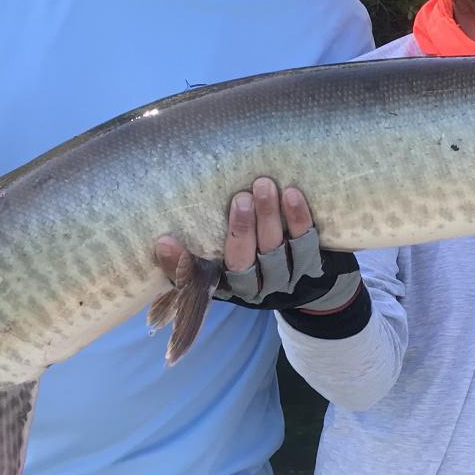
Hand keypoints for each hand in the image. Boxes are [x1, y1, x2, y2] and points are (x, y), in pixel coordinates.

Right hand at [154, 177, 363, 313]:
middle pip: (245, 261)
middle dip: (241, 230)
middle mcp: (256, 288)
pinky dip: (299, 219)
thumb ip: (194, 257)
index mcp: (228, 287)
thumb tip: (162, 240)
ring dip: (270, 217)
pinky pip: (306, 243)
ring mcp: (286, 278)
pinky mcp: (313, 266)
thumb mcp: (224, 264)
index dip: (180, 265)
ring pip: (276, 250)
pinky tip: (292, 195)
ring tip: (264, 186)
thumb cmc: (254, 263)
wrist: (311, 284)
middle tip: (239, 198)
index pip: (198, 279)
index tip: (165, 239)